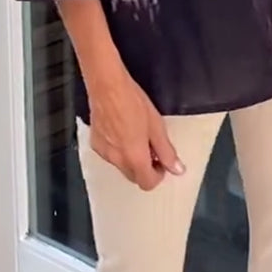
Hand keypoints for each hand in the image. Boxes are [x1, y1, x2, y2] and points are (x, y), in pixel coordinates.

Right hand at [87, 67, 184, 190]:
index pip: (147, 183)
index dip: (158, 175)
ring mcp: (103, 153)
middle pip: (133, 177)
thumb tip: (177, 169)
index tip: (162, 161)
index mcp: (134, 158)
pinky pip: (110, 155)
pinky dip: (119, 150)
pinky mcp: (94, 143)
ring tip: (137, 136)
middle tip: (152, 148)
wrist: (107, 87)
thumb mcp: (156, 126)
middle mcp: (116, 160)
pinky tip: (122, 131)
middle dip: (145, 168)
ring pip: (121, 166)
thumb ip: (166, 151)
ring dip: (131, 159)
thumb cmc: (133, 103)